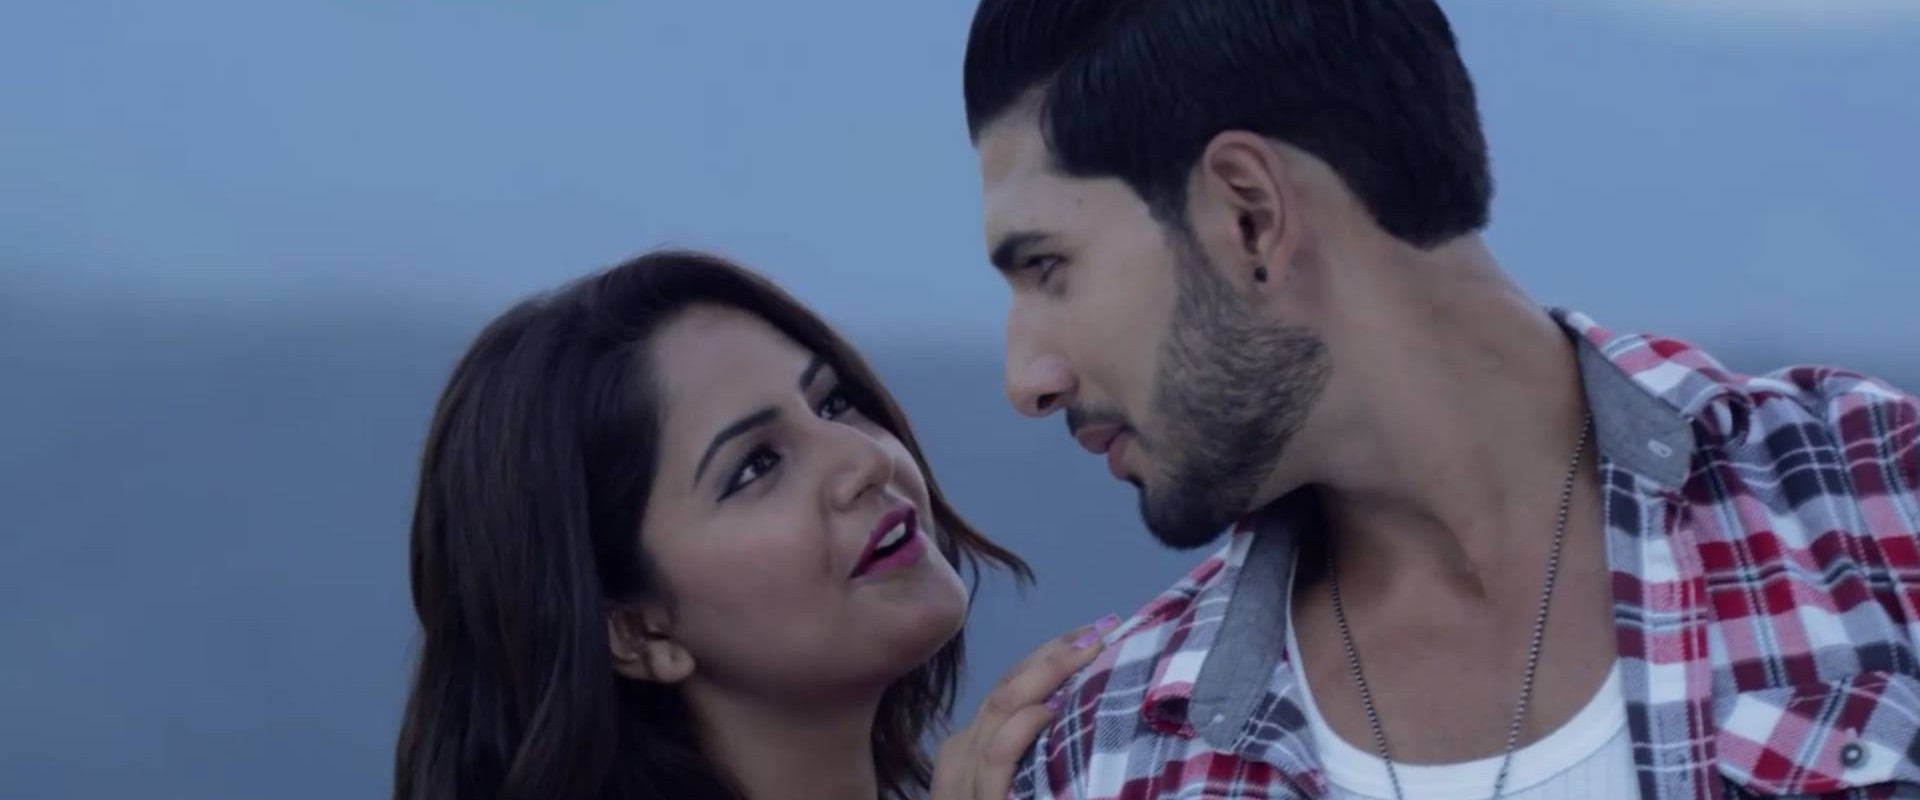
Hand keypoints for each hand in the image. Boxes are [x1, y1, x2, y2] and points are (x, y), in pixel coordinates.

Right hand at [930, 614, 1120, 799]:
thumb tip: (1079, 713)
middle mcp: (959, 759)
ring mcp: (964, 782)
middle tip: (1101, 630)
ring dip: (1044, 675)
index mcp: (968, 751)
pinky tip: (1050, 711)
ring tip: (1087, 652)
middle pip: (1006, 689)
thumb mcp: (1020, 789)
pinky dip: (1020, 729)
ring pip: (999, 710)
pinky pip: (994, 759)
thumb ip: (1038, 755)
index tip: (1092, 633)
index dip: (1048, 656)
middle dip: (1053, 654)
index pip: (1008, 688)